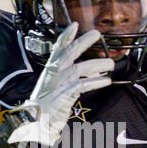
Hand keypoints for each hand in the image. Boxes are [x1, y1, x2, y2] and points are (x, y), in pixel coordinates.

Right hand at [8, 22, 113, 145]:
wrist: (36, 122)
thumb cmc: (48, 105)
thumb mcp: (58, 87)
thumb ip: (75, 77)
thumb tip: (95, 68)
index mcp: (50, 70)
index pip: (57, 49)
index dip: (65, 37)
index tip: (74, 25)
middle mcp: (53, 74)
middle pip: (69, 54)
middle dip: (83, 42)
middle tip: (96, 34)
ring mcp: (58, 84)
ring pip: (78, 68)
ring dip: (96, 64)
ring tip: (110, 63)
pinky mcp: (64, 96)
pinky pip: (82, 85)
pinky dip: (95, 82)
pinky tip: (106, 80)